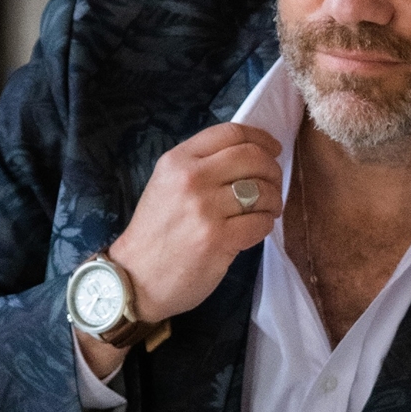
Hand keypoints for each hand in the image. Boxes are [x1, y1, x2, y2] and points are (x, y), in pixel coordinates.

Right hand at [107, 123, 282, 324]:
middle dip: (273, 170)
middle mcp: (191, 179)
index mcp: (177, 160)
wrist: (136, 278)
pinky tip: (257, 228)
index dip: (261, 138)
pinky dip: (266, 224)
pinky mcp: (218, 239)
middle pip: (252, 157)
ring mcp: (205, 209)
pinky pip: (261, 222)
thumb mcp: (166, 185)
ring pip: (262, 190)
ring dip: (273, 200)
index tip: (273, 150)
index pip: (231, 133)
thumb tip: (250, 155)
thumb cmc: (155, 233)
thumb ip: (200, 166)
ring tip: (268, 210)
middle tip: (274, 184)